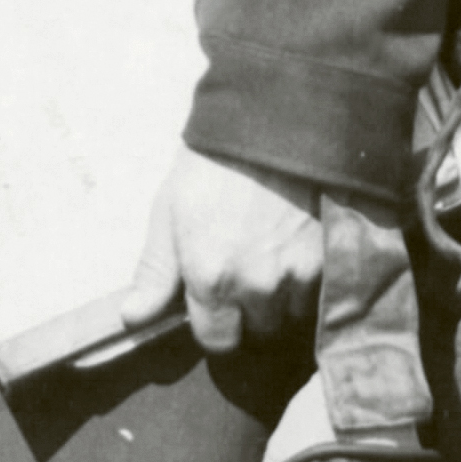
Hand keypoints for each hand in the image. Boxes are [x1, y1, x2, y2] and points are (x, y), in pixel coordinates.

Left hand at [127, 151, 323, 355]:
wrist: (271, 122)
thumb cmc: (211, 163)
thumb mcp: (169, 210)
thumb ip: (156, 271)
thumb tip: (132, 319)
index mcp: (209, 277)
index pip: (215, 340)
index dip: (213, 322)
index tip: (213, 299)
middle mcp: (256, 286)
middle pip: (255, 331)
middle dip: (247, 311)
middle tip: (243, 270)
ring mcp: (296, 276)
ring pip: (289, 316)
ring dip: (280, 299)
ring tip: (270, 255)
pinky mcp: (328, 262)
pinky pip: (317, 295)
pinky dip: (306, 282)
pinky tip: (294, 248)